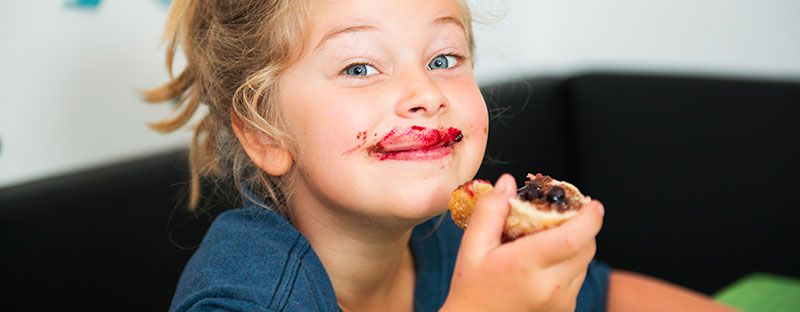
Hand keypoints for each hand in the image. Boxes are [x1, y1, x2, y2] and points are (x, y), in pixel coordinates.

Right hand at [442, 174, 604, 311]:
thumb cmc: (471, 287)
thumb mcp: (471, 247)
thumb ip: (489, 212)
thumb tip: (507, 183)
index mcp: (525, 266)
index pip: (572, 239)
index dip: (589, 219)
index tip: (592, 204)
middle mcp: (549, 287)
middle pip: (586, 247)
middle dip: (581, 226)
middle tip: (560, 215)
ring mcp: (560, 302)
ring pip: (584, 262)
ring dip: (575, 244)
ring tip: (547, 239)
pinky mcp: (565, 310)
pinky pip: (578, 277)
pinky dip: (569, 263)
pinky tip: (545, 262)